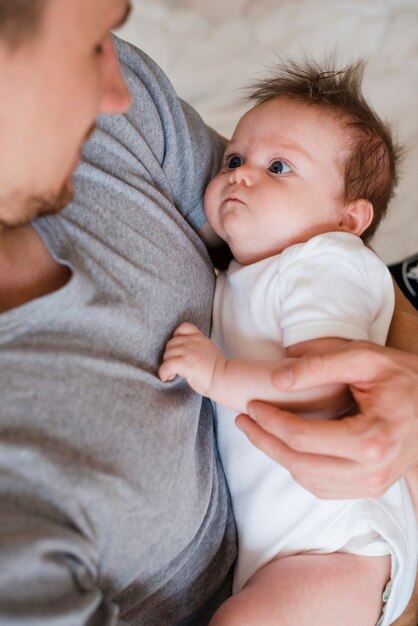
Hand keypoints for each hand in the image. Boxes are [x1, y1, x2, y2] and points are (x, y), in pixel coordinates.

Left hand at [159, 322, 225, 395]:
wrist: (224, 379)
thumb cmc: (217, 370)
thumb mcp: (208, 349)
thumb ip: (197, 345)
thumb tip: (183, 351)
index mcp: (199, 338)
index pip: (183, 327)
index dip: (176, 337)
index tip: (178, 350)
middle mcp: (193, 342)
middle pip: (171, 344)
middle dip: (170, 355)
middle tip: (175, 367)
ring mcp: (189, 352)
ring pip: (167, 354)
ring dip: (167, 365)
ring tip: (172, 374)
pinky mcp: (185, 363)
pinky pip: (167, 365)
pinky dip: (164, 372)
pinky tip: (168, 377)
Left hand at [236, 341, 417, 498]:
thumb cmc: (402, 377)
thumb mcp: (364, 357)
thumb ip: (319, 363)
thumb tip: (277, 378)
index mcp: (370, 439)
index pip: (301, 437)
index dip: (268, 421)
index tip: (251, 405)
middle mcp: (371, 471)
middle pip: (298, 465)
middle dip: (264, 442)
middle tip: (244, 421)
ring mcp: (372, 485)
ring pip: (308, 481)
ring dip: (278, 457)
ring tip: (260, 432)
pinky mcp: (370, 488)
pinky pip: (323, 488)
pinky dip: (300, 469)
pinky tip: (288, 447)